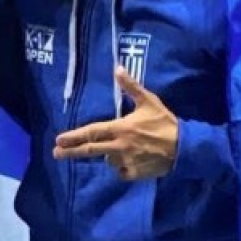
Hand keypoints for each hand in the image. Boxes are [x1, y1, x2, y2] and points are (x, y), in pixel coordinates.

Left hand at [53, 66, 177, 180]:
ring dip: (107, 155)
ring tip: (118, 149)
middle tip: (56, 153)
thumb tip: (117, 68)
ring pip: (107, 160)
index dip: (74, 136)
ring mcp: (127, 160)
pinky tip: (127, 161)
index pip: (92, 132)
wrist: (185, 147)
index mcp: (121, 127)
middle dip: (71, 152)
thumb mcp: (148, 100)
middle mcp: (120, 145)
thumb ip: (131, 86)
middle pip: (91, 150)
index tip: (58, 140)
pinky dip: (120, 167)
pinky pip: (120, 172)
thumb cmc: (165, 121)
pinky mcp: (135, 173)